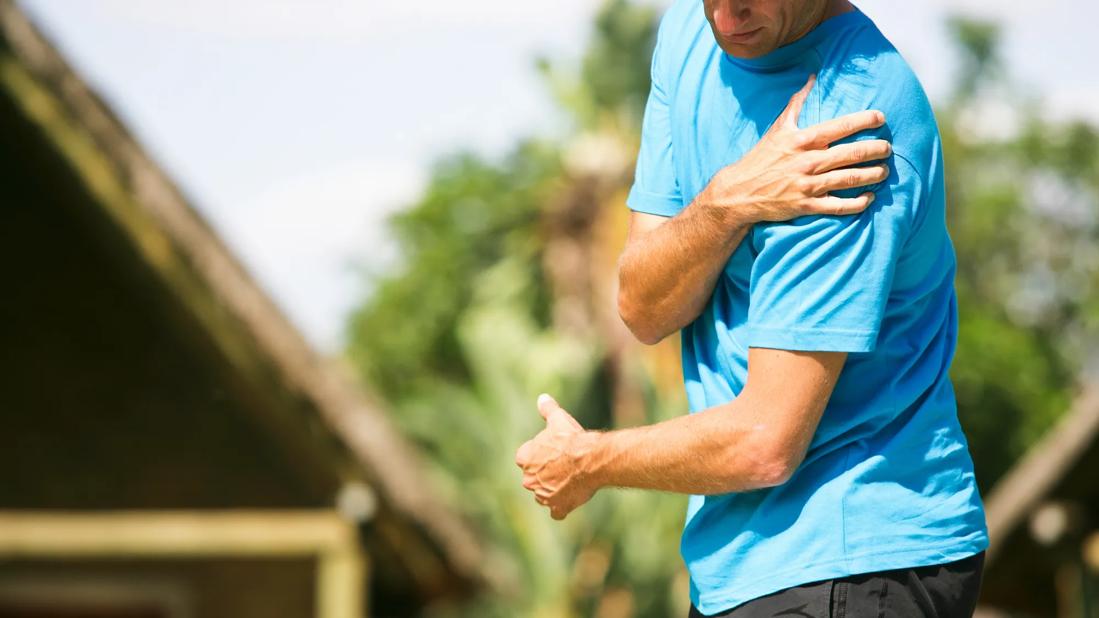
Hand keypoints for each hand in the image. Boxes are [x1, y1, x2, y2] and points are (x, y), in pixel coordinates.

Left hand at [515, 394, 597, 519]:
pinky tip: (570, 499)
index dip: (539, 454)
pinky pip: (556, 511)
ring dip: (553, 489)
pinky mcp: (558, 507)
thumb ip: (547, 410)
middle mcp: (528, 479)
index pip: (525, 458)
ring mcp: (542, 495)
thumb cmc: (572, 439)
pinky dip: (562, 507)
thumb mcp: (558, 420)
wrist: (590, 459)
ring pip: (544, 494)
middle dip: (545, 474)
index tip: (552, 451)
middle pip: (534, 478)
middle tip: (563, 465)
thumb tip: (542, 398)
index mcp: (524, 458)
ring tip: (571, 479)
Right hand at [701, 74, 891, 221]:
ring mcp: (808, 185)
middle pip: (852, 153)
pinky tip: (869, 198)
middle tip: (887, 148)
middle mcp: (808, 161)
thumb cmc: (760, 158)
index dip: (866, 120)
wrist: (738, 192)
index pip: (842, 126)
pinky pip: (838, 206)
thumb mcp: (777, 128)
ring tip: (884, 171)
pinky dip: (857, 203)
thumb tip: (811, 77)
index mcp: (802, 139)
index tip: (882, 118)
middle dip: (876, 150)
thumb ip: (797, 103)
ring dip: (872, 175)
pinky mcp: (805, 206)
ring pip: (850, 179)